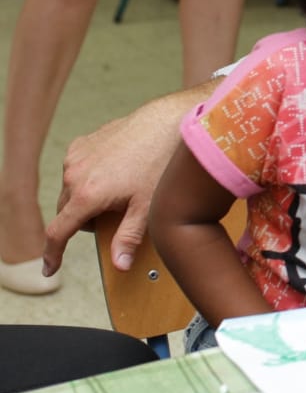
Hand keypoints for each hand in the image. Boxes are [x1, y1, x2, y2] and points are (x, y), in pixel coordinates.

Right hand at [45, 93, 189, 274]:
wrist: (167, 124)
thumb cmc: (160, 166)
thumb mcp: (148, 208)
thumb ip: (129, 238)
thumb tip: (120, 265)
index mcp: (86, 195)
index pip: (58, 232)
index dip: (52, 254)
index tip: (50, 268)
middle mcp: (74, 175)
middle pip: (67, 212)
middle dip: (85, 220)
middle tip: (117, 215)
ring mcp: (76, 157)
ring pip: (72, 191)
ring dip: (87, 198)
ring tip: (121, 191)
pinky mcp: (82, 143)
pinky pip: (77, 170)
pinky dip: (90, 177)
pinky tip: (117, 172)